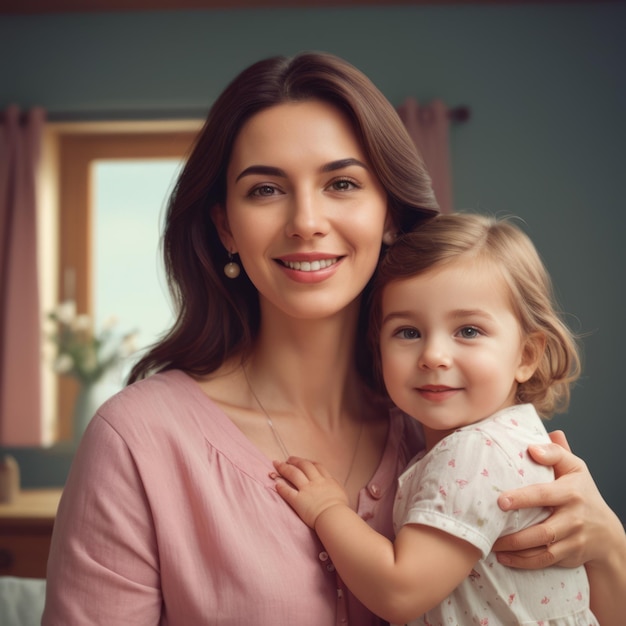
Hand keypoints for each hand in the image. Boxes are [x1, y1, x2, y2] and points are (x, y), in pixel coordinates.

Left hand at [272, 457, 348, 528]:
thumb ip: (334, 485)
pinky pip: (287, 491)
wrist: (335, 517)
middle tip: (288, 459)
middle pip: (303, 466)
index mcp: (327, 480)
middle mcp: (316, 482)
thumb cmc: (340, 508)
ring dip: (284, 468)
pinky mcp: (298, 500)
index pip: (316, 466)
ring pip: (293, 474)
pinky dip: (281, 486)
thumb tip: (332, 484)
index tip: (303, 461)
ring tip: (278, 464)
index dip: (308, 462)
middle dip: (295, 461)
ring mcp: (306, 490)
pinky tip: (276, 483)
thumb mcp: (341, 492)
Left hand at [493, 430, 623, 568]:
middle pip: (544, 528)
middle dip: (516, 532)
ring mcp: (573, 539)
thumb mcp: (575, 468)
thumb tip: (532, 445)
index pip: (545, 494)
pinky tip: (503, 557)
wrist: (607, 532)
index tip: (501, 500)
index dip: (523, 498)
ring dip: (514, 548)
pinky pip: (544, 561)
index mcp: (572, 491)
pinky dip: (523, 562)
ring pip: (542, 548)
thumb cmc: (581, 491)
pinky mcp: (569, 555)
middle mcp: (574, 517)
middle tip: (490, 528)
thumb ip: (555, 452)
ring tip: (490, 543)